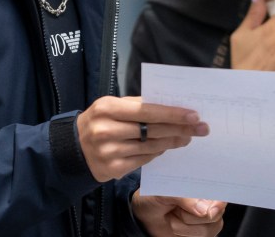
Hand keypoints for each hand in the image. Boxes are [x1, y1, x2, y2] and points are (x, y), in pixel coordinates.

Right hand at [76, 96, 208, 181]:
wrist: (73, 148)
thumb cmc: (100, 121)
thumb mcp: (112, 106)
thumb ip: (138, 106)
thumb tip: (173, 108)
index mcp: (108, 108)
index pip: (147, 110)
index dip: (172, 113)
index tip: (194, 115)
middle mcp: (107, 130)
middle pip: (152, 130)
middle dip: (180, 128)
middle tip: (201, 128)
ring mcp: (109, 152)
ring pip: (151, 147)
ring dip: (172, 142)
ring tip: (187, 137)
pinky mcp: (112, 169)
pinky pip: (143, 160)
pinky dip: (157, 152)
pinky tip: (167, 146)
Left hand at [131, 190, 225, 236]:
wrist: (144, 214)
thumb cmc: (154, 196)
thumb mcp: (163, 192)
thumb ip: (184, 197)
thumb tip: (204, 211)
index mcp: (202, 184)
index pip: (221, 192)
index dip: (219, 202)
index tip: (211, 210)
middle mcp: (209, 201)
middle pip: (215, 215)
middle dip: (190, 216)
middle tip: (175, 208)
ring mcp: (207, 219)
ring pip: (207, 229)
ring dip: (184, 227)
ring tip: (172, 216)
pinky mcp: (202, 233)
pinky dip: (185, 235)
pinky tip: (176, 226)